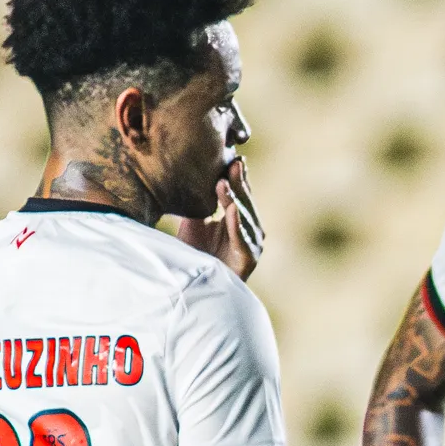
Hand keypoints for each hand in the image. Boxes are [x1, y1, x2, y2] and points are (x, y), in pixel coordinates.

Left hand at [168, 157, 264, 278]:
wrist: (194, 288)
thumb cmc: (194, 255)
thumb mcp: (193, 222)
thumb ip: (198, 202)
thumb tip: (192, 174)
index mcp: (238, 218)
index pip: (239, 193)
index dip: (236, 176)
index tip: (231, 157)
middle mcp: (249, 228)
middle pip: (244, 201)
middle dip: (238, 182)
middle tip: (233, 162)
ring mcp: (252, 243)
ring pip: (244, 216)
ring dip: (235, 199)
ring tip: (224, 183)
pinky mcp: (250, 258)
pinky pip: (243, 238)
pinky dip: (237, 224)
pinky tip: (231, 210)